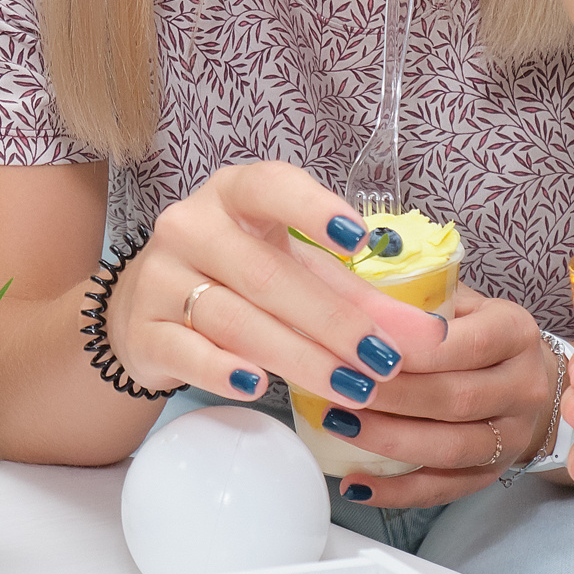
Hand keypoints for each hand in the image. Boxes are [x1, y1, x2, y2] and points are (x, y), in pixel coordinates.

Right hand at [109, 160, 444, 416]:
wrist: (145, 312)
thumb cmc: (238, 281)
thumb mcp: (298, 272)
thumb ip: (360, 299)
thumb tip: (430, 336)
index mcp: (235, 194)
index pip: (271, 186)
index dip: (314, 209)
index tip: (359, 239)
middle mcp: (192, 226)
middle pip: (266, 274)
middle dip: (332, 322)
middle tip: (383, 361)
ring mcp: (161, 277)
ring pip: (234, 319)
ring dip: (298, 357)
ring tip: (350, 388)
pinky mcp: (144, 330)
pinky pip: (187, 351)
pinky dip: (224, 370)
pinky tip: (259, 386)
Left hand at [322, 282, 558, 507]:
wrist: (529, 378)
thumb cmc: (477, 332)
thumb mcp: (460, 301)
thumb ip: (418, 301)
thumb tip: (348, 294)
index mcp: (515, 333)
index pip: (469, 343)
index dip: (415, 349)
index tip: (366, 347)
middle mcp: (523, 386)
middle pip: (457, 399)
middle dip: (393, 396)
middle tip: (341, 386)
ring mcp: (512, 436)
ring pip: (451, 448)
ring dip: (390, 441)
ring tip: (340, 425)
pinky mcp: (493, 473)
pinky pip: (445, 489)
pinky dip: (398, 492)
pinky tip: (357, 483)